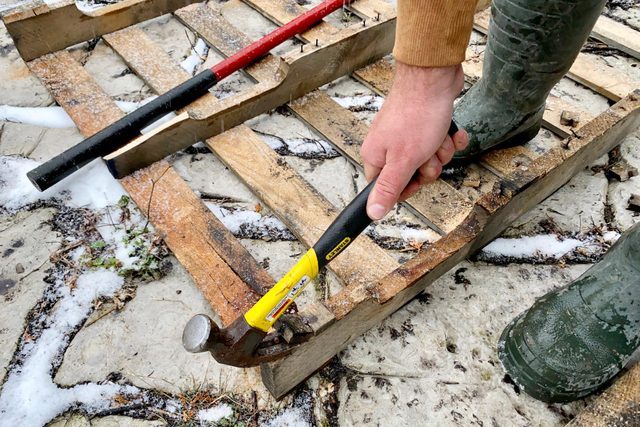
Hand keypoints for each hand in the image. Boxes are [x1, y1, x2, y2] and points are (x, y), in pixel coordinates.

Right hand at [361, 62, 468, 219]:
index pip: (387, 187)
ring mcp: (407, 134)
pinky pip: (439, 142)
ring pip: (429, 159)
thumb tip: (372, 213)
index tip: (417, 177)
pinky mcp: (423, 123)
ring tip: (438, 136)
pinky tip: (450, 129)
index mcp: (376, 156)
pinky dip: (449, 137)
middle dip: (429, 166)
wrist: (433, 76)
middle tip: (428, 153)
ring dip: (441, 151)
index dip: (407, 187)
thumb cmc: (417, 114)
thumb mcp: (403, 161)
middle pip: (412, 174)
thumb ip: (389, 189)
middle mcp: (388, 145)